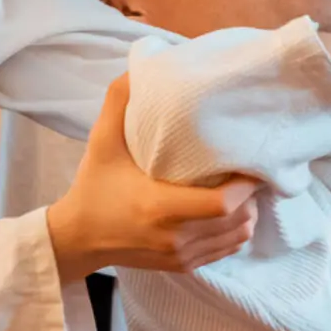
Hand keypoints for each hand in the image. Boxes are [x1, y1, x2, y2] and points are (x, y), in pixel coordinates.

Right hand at [45, 76, 261, 278]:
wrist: (78, 238)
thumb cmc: (93, 187)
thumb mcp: (101, 142)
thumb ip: (118, 102)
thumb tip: (138, 66)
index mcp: (159, 206)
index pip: (222, 204)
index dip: (246, 185)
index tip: (252, 162)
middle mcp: (175, 237)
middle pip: (238, 220)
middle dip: (251, 195)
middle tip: (253, 168)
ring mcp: (181, 255)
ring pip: (237, 237)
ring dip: (247, 213)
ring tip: (244, 188)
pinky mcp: (183, 265)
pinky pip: (226, 251)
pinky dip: (236, 232)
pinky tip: (232, 211)